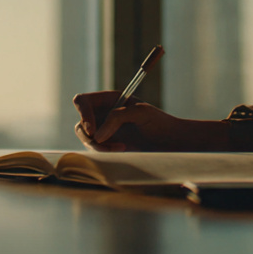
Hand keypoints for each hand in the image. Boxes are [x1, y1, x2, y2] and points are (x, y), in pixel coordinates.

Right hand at [72, 92, 226, 151]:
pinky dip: (105, 153)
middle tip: (105, 144)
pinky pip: (95, 152)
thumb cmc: (160, 123)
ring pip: (87, 140)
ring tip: (123, 148)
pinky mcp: (107, 148)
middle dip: (89, 136)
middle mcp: (103, 115)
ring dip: (101, 147)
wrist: (171, 143)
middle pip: (81, 124)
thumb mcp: (141, 113)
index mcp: (110, 100)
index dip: (83, 113)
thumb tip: (96, 135)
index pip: (83, 101)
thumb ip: (117, 117)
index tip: (92, 129)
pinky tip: (123, 151)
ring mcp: (104, 132)